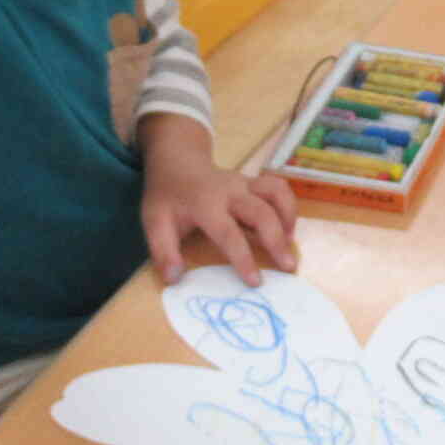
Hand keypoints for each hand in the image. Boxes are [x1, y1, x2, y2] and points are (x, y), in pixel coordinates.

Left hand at [142, 148, 299, 286]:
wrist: (177, 162)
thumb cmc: (166, 196)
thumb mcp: (154, 222)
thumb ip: (163, 251)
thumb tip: (175, 279)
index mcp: (205, 204)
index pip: (228, 233)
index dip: (243, 258)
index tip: (255, 282)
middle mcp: (230, 191)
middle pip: (262, 212)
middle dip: (277, 240)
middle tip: (288, 267)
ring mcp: (245, 183)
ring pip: (276, 193)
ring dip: (288, 218)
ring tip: (290, 245)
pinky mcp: (253, 182)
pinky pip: (278, 188)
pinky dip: (288, 207)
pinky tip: (286, 228)